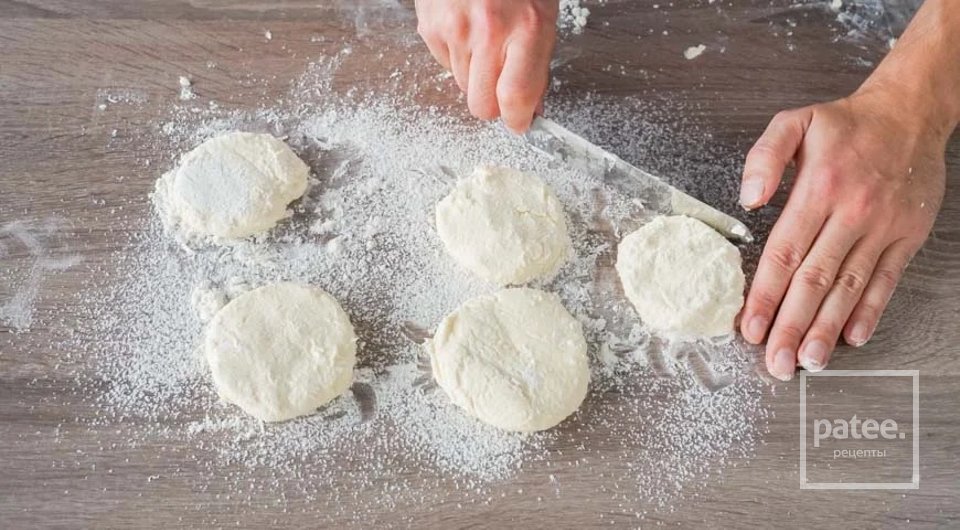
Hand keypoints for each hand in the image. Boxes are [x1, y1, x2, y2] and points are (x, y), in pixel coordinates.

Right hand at [415, 0, 557, 132]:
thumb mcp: (544, 15)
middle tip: (501, 87)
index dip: (518, 119)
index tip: (521, 123)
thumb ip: (538, 64)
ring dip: (475, 75)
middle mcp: (489, 30)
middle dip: (492, 104)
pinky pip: (444, 64)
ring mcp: (454, 28)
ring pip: (462, 87)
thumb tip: (532, 107)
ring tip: (486, 42)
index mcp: (527, 28)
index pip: (515, 98)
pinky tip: (467, 30)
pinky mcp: (430, 26)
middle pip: (482, 106)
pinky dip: (457, 56)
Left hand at [738, 82, 947, 380]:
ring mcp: (882, 228)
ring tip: (808, 360)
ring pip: (849, 286)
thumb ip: (764, 157)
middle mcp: (851, 212)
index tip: (750, 327)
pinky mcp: (905, 237)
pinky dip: (869, 310)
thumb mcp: (794, 122)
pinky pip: (886, 280)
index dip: (766, 294)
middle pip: (815, 279)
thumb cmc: (845, 124)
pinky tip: (852, 337)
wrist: (910, 113)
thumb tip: (749, 199)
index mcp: (819, 188)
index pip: (785, 252)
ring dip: (827, 328)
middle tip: (776, 362)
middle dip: (791, 325)